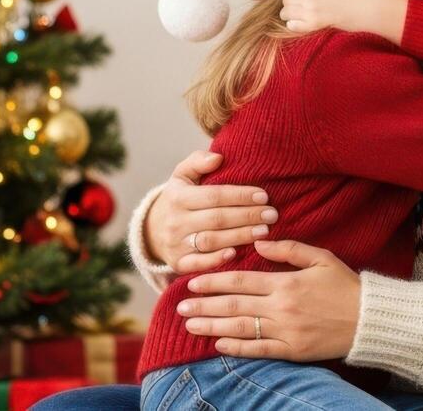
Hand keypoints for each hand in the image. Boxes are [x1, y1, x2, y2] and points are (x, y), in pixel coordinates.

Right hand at [144, 151, 277, 272]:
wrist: (151, 230)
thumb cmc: (178, 199)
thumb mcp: (181, 176)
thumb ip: (198, 162)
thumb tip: (218, 157)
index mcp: (178, 197)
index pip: (214, 195)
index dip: (240, 195)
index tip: (264, 195)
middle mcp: (176, 221)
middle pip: (217, 219)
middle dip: (247, 216)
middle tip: (272, 214)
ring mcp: (176, 244)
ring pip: (211, 241)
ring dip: (240, 236)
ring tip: (264, 231)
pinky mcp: (178, 263)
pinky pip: (198, 264)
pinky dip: (217, 260)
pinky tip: (237, 254)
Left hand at [176, 240, 360, 361]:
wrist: (370, 319)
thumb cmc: (345, 285)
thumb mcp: (321, 257)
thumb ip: (288, 249)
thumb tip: (259, 242)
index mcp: (286, 283)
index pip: (240, 281)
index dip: (214, 281)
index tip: (192, 281)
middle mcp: (281, 308)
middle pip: (233, 306)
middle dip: (203, 305)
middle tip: (179, 305)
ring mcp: (286, 331)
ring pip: (240, 328)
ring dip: (212, 326)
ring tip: (190, 324)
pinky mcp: (293, 351)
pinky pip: (259, 350)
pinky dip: (237, 348)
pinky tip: (218, 344)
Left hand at [281, 0, 405, 40]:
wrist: (369, 8)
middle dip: (290, 0)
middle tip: (297, 3)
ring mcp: (312, 13)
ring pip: (286, 12)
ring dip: (288, 12)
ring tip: (294, 13)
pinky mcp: (316, 25)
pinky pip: (295, 26)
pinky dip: (293, 24)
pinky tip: (297, 22)